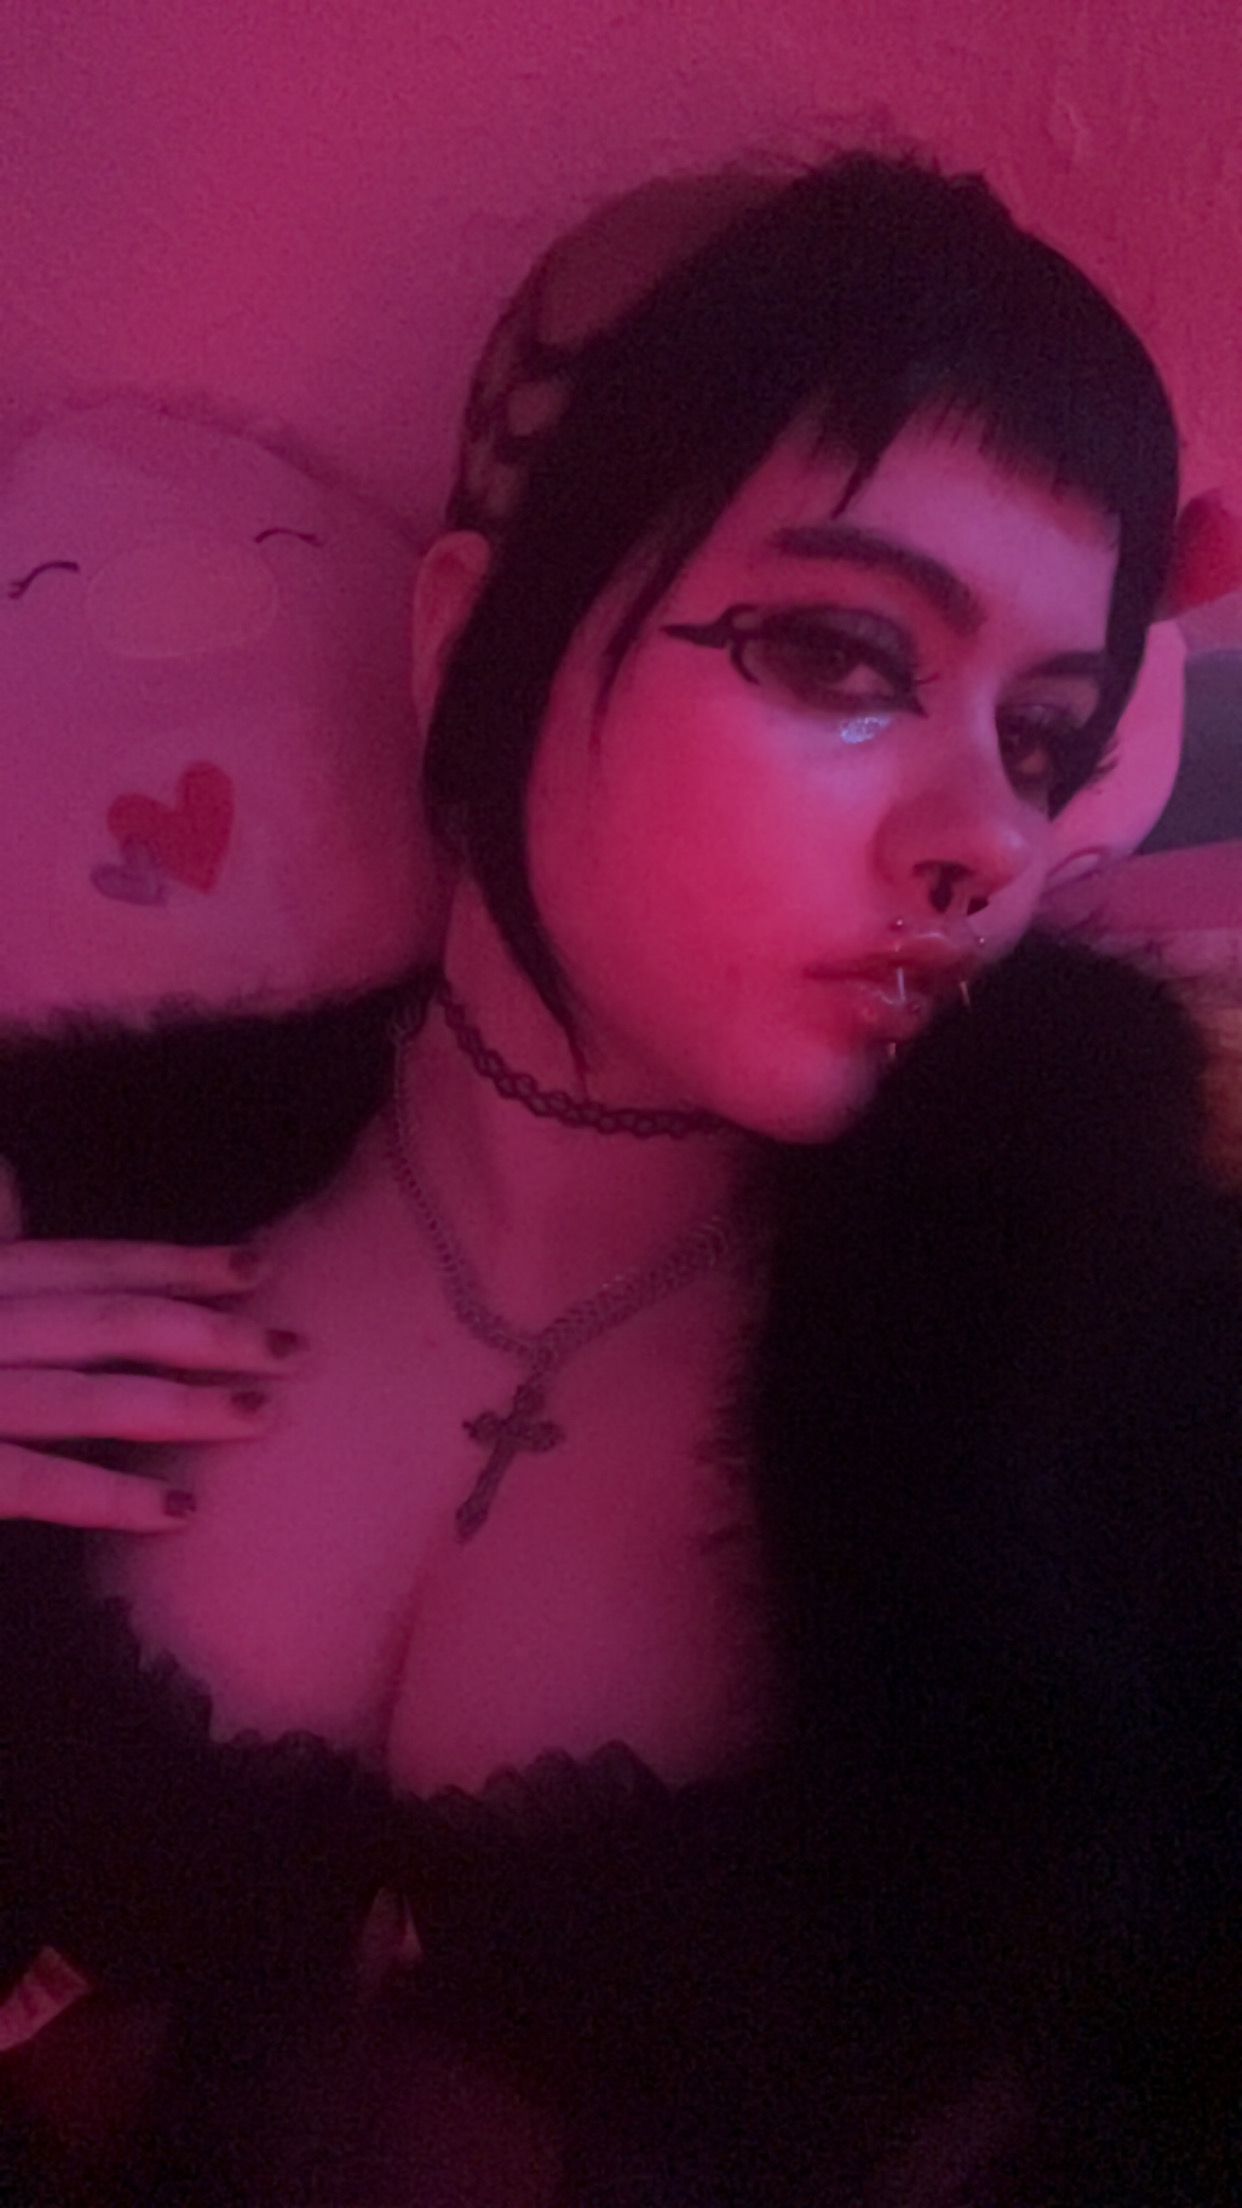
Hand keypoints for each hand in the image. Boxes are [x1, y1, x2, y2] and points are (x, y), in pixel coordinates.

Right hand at [0, 1163, 298, 1531]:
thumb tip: (14, 1185)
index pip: (97, 1268)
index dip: (182, 1266)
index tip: (260, 1268)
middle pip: (116, 1325)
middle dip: (213, 1333)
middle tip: (297, 1347)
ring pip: (94, 1401)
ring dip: (187, 1408)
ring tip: (264, 1415)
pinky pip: (39, 1485)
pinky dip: (111, 1498)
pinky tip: (183, 1512)